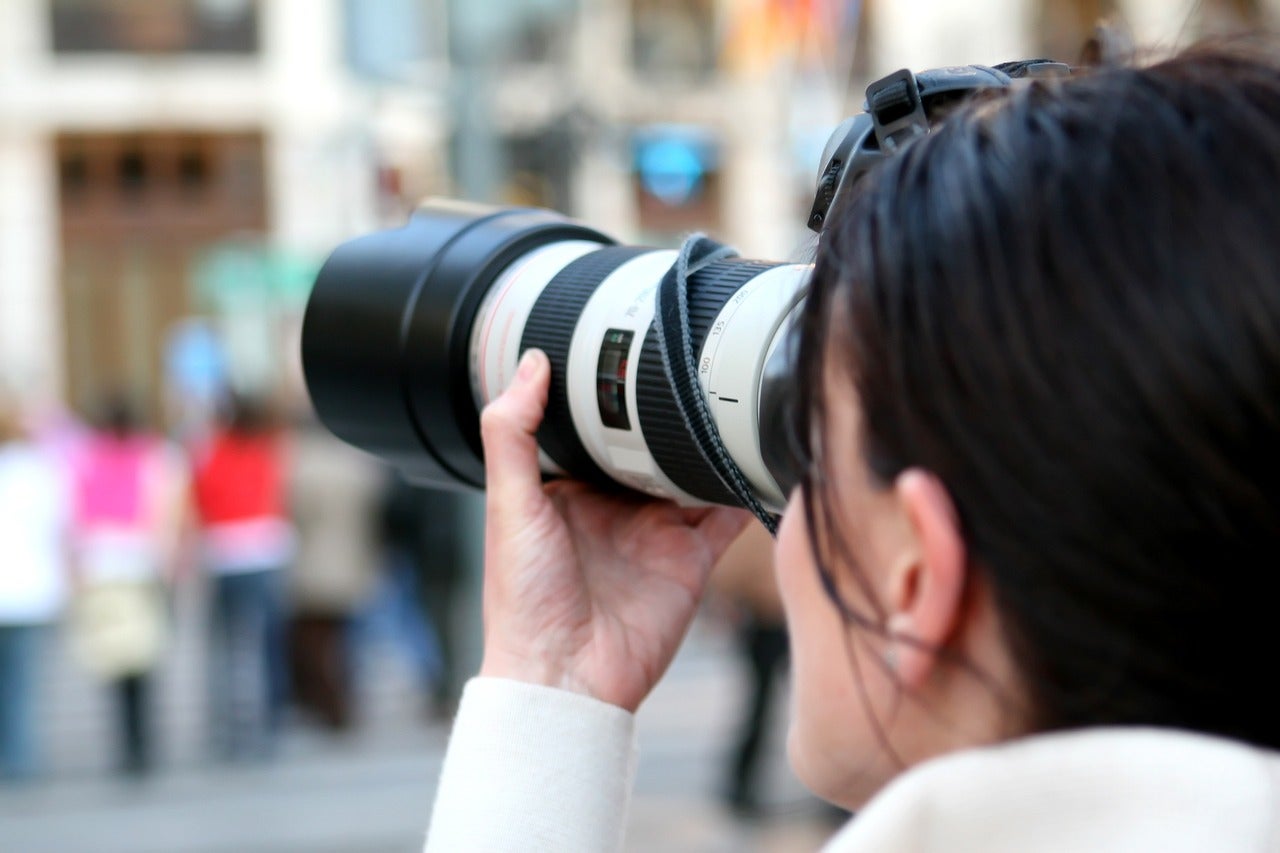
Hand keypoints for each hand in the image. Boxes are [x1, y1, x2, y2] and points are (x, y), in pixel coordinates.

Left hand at [478, 349, 751, 711]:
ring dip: (710, 444)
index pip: (594, 430)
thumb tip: (529, 363)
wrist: (564, 678)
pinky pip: (727, 516)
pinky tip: (754, 458)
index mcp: (567, 491)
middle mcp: (615, 508)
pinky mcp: (691, 559)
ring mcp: (656, 532)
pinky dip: (744, 488)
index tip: (625, 351)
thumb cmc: (522, 602)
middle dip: (671, 414)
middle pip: (652, 447)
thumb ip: (512, 433)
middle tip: (692, 364)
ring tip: (730, 399)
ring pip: (694, 473)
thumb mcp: (508, 506)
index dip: (608, 396)